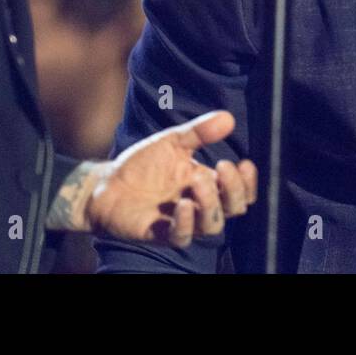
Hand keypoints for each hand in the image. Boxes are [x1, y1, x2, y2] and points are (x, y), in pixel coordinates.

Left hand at [83, 111, 256, 246]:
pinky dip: (186, 223)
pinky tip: (182, 205)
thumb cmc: (143, 164)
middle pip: (233, 209)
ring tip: (197, 182)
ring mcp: (182, 221)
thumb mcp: (172, 142)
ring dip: (211, 204)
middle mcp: (199, 205)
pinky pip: (182, 237)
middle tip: (222, 167)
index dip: (248, 183)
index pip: (240, 192)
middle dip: (233, 190)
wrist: (107, 183)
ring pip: (212, 226)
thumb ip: (200, 132)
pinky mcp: (160, 233)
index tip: (244, 163)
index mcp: (206, 183)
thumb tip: (228, 118)